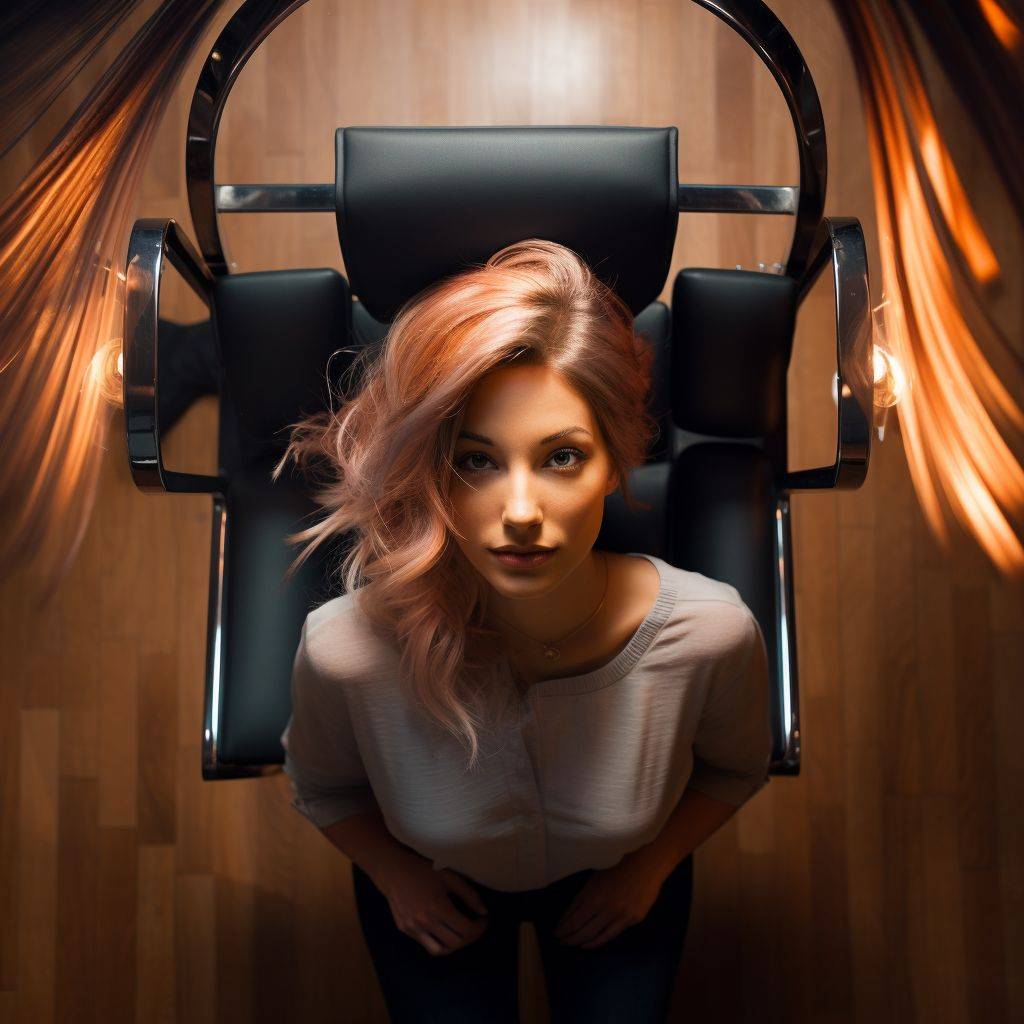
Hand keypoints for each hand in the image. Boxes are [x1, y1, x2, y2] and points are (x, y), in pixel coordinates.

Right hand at [376, 851, 489, 956]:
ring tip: (462, 935)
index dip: (479, 928)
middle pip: (455, 942)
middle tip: (476, 927)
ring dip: (455, 946)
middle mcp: (425, 921)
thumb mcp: (450, 877)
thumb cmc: (425, 870)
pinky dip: (439, 943)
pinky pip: (426, 944)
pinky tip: (445, 931)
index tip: (484, 920)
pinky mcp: (405, 930)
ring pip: (439, 950)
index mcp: (438, 907)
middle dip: (471, 937)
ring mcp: (413, 928)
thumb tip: (483, 912)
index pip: (465, 929)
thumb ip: (469, 895)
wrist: (394, 871)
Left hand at [552, 853, 666, 949]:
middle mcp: (605, 905)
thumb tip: (569, 916)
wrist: (645, 868)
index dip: (564, 926)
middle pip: (582, 926)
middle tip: (561, 941)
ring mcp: (619, 914)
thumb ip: (583, 897)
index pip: (574, 915)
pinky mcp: (631, 920)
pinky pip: (610, 935)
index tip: (556, 932)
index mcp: (594, 892)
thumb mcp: (595, 880)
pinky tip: (587, 945)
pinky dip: (596, 942)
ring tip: (571, 944)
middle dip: (569, 936)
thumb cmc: (617, 871)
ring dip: (580, 941)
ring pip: (595, 933)